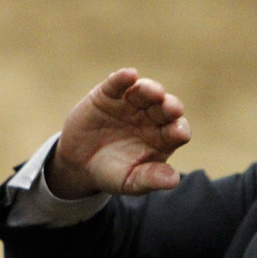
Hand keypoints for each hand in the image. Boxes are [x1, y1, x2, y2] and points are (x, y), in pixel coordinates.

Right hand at [46, 68, 191, 197]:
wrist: (77, 163)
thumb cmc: (110, 173)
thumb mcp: (128, 182)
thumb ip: (149, 179)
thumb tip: (173, 180)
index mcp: (162, 138)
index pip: (178, 130)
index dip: (180, 130)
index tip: (178, 133)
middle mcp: (151, 117)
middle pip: (165, 108)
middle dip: (170, 107)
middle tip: (171, 109)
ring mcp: (131, 104)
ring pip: (145, 92)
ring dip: (150, 89)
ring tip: (151, 92)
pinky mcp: (109, 94)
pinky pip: (118, 83)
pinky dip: (123, 78)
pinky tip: (129, 75)